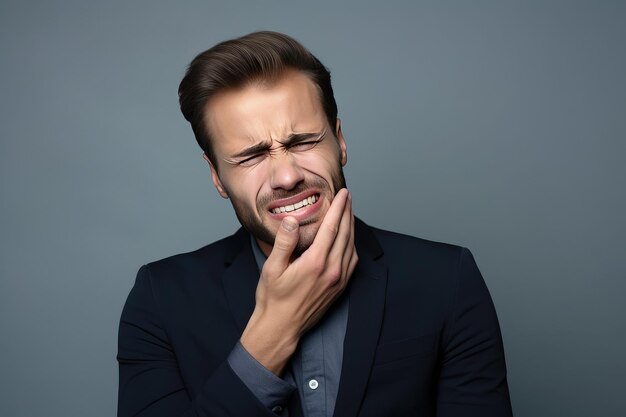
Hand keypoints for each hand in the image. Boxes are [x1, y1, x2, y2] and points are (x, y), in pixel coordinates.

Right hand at [240, 188, 357, 374]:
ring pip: (351, 247)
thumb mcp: (272, 268)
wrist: (281, 328)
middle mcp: (332, 270)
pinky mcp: (340, 288)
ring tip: (349, 213)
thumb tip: (293, 220)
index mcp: (316, 262)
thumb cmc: (273, 298)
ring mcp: (338, 280)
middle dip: (348, 212)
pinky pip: (352, 261)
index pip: (332, 227)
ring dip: (352, 227)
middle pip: (346, 234)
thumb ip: (284, 242)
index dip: (339, 208)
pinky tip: (348, 240)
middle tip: (348, 197)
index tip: (344, 193)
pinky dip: (352, 245)